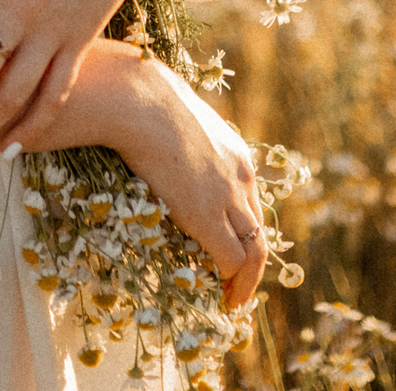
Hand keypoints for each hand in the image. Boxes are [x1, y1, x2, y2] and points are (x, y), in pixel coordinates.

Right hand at [43, 44, 267, 309]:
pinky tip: (222, 294)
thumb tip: (141, 130)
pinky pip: (232, 258)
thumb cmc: (139, 98)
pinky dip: (232, 280)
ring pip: (255, 248)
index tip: (232, 246)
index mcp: (233, 151)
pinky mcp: (209, 216)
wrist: (137, 99)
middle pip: (258, 226)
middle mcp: (241, 174)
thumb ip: (169, 133)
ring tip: (234, 298)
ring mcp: (228, 196)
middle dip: (252, 259)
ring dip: (247, 277)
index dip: (242, 228)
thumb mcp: (168, 116)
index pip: (248, 199)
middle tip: (238, 283)